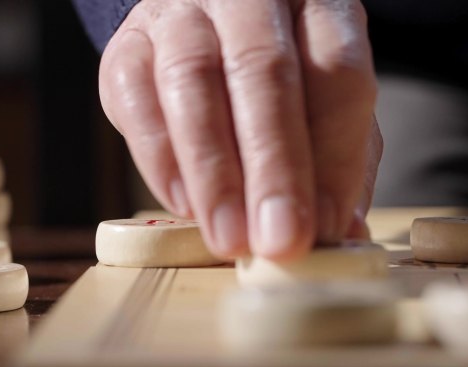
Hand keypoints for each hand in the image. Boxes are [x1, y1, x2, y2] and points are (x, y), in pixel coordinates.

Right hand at [99, 0, 380, 259]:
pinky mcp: (128, 44)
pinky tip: (185, 204)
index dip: (334, 154)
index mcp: (317, 3)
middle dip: (273, 166)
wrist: (205, 24)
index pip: (337, 70)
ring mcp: (181, 14)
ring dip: (214, 172)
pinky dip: (160, 157)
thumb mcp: (323, 104)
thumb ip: (339, 160)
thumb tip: (339, 233)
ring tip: (230, 238)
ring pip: (193, 80)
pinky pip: (135, 96)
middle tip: (279, 242)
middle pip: (264, 71)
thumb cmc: (279, 75)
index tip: (326, 226)